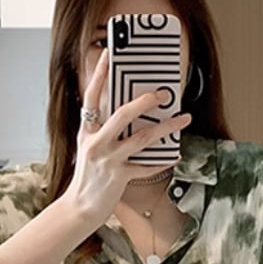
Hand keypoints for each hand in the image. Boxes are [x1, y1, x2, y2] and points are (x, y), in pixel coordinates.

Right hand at [62, 48, 191, 224]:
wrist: (79, 208)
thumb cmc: (87, 178)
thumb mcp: (89, 149)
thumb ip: (102, 131)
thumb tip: (127, 114)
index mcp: (87, 132)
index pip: (92, 98)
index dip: (99, 75)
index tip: (109, 55)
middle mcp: (96, 143)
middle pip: (122, 115)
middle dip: (144, 102)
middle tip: (162, 93)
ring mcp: (108, 160)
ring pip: (142, 139)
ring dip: (166, 128)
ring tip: (183, 119)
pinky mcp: (120, 177)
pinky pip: (147, 166)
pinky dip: (162, 161)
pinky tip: (174, 155)